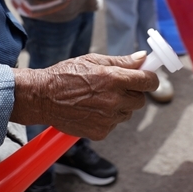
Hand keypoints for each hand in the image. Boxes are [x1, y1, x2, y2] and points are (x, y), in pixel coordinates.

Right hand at [10, 53, 157, 139]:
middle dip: (134, 92)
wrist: (42, 97)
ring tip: (99, 97)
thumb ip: (122, 61)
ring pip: (127, 113)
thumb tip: (143, 58)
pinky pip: (113, 124)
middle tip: (118, 86)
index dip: (150, 78)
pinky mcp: (100, 132)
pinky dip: (107, 118)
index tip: (147, 76)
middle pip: (141, 100)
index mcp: (114, 79)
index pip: (148, 81)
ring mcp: (107, 119)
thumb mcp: (93, 60)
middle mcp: (113, 100)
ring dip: (120, 105)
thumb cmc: (66, 74)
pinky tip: (91, 109)